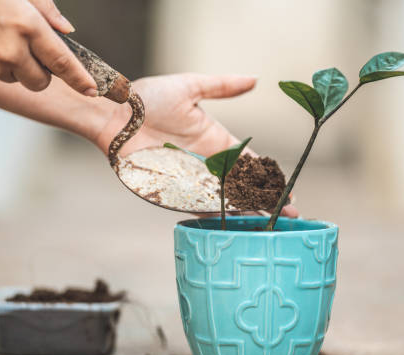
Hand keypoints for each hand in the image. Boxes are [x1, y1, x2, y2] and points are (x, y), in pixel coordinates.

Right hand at [0, 0, 96, 93]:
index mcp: (27, 26)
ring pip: (16, 79)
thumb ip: (45, 10)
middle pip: (41, 82)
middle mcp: (11, 50)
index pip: (64, 63)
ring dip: (15, 66)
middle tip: (31, 50)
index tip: (92, 90)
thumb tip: (66, 30)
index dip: (81, 80)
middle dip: (42, 72)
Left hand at [96, 73, 298, 216]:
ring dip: (249, 212)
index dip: (269, 175)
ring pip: (226, 200)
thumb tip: (255, 80)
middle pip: (243, 186)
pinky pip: (200, 207)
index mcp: (215, 141)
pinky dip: (220, 216)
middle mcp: (206, 164)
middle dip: (266, 200)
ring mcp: (191, 180)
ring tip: (271, 223)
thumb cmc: (146, 99)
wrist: (114, 116)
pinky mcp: (173, 191)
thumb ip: (221, 87)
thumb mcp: (189, 87)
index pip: (249, 162)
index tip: (288, 187)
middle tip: (290, 212)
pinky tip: (240, 224)